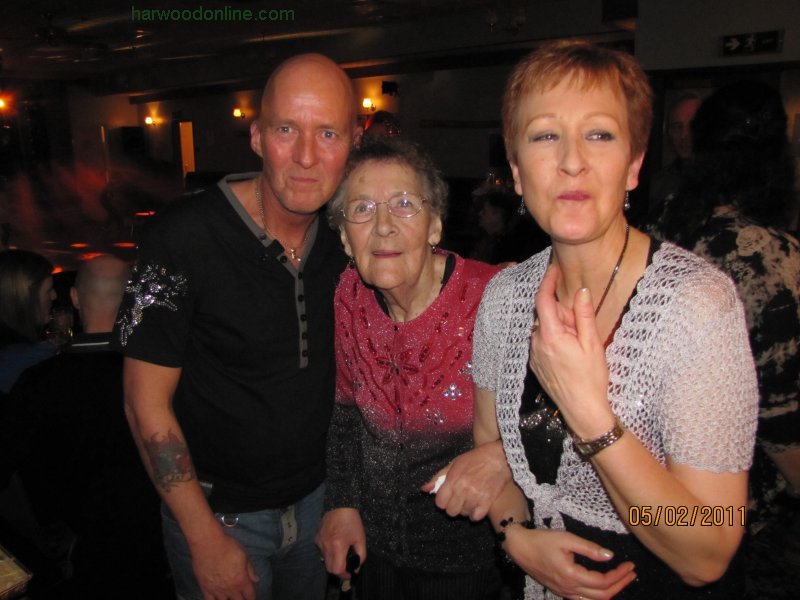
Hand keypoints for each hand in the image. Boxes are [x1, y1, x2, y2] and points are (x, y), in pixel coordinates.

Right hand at [191, 531, 258, 599]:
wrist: (208, 543)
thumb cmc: (228, 546)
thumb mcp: (244, 555)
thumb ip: (250, 570)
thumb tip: (256, 579)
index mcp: (241, 580)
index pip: (250, 594)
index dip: (252, 597)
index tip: (252, 597)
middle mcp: (230, 588)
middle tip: (242, 598)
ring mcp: (217, 589)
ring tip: (231, 599)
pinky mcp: (205, 588)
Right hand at [315, 508, 366, 578]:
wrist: (340, 505)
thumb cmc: (352, 521)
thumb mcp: (361, 538)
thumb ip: (361, 555)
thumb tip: (357, 567)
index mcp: (338, 547)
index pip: (336, 570)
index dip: (344, 575)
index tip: (350, 573)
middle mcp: (326, 546)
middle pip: (329, 568)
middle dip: (338, 570)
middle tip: (346, 566)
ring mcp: (320, 542)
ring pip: (325, 560)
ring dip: (333, 561)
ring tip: (341, 553)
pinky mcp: (317, 538)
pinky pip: (322, 551)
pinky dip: (328, 552)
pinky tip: (335, 544)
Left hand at [420, 440, 510, 520]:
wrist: (499, 458)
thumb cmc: (475, 459)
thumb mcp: (453, 463)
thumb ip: (438, 477)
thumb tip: (424, 489)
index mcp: (453, 479)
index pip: (440, 502)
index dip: (442, 501)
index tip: (447, 497)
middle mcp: (463, 489)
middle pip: (451, 511)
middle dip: (452, 506)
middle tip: (458, 499)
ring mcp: (475, 497)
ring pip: (463, 514)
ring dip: (464, 509)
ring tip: (469, 499)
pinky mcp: (487, 502)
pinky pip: (475, 517)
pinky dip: (475, 514)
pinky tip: (477, 506)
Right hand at [505, 526, 635, 598]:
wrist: (519, 548)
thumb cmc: (542, 540)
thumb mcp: (566, 538)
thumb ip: (589, 548)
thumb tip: (610, 556)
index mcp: (571, 575)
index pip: (603, 582)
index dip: (619, 575)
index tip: (630, 565)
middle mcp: (569, 588)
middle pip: (602, 595)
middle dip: (620, 585)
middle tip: (631, 573)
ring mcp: (564, 592)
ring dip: (611, 592)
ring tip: (622, 579)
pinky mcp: (560, 591)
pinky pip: (584, 599)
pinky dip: (598, 595)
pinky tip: (603, 585)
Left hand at [531, 265, 614, 438]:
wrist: (582, 410)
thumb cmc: (591, 379)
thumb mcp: (592, 344)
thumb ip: (584, 315)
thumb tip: (580, 291)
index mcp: (550, 335)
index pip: (543, 300)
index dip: (548, 281)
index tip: (554, 268)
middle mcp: (536, 343)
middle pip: (546, 314)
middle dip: (563, 312)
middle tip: (583, 325)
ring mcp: (534, 354)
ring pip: (545, 327)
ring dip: (560, 326)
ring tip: (579, 344)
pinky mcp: (535, 363)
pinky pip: (542, 341)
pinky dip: (555, 338)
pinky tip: (571, 352)